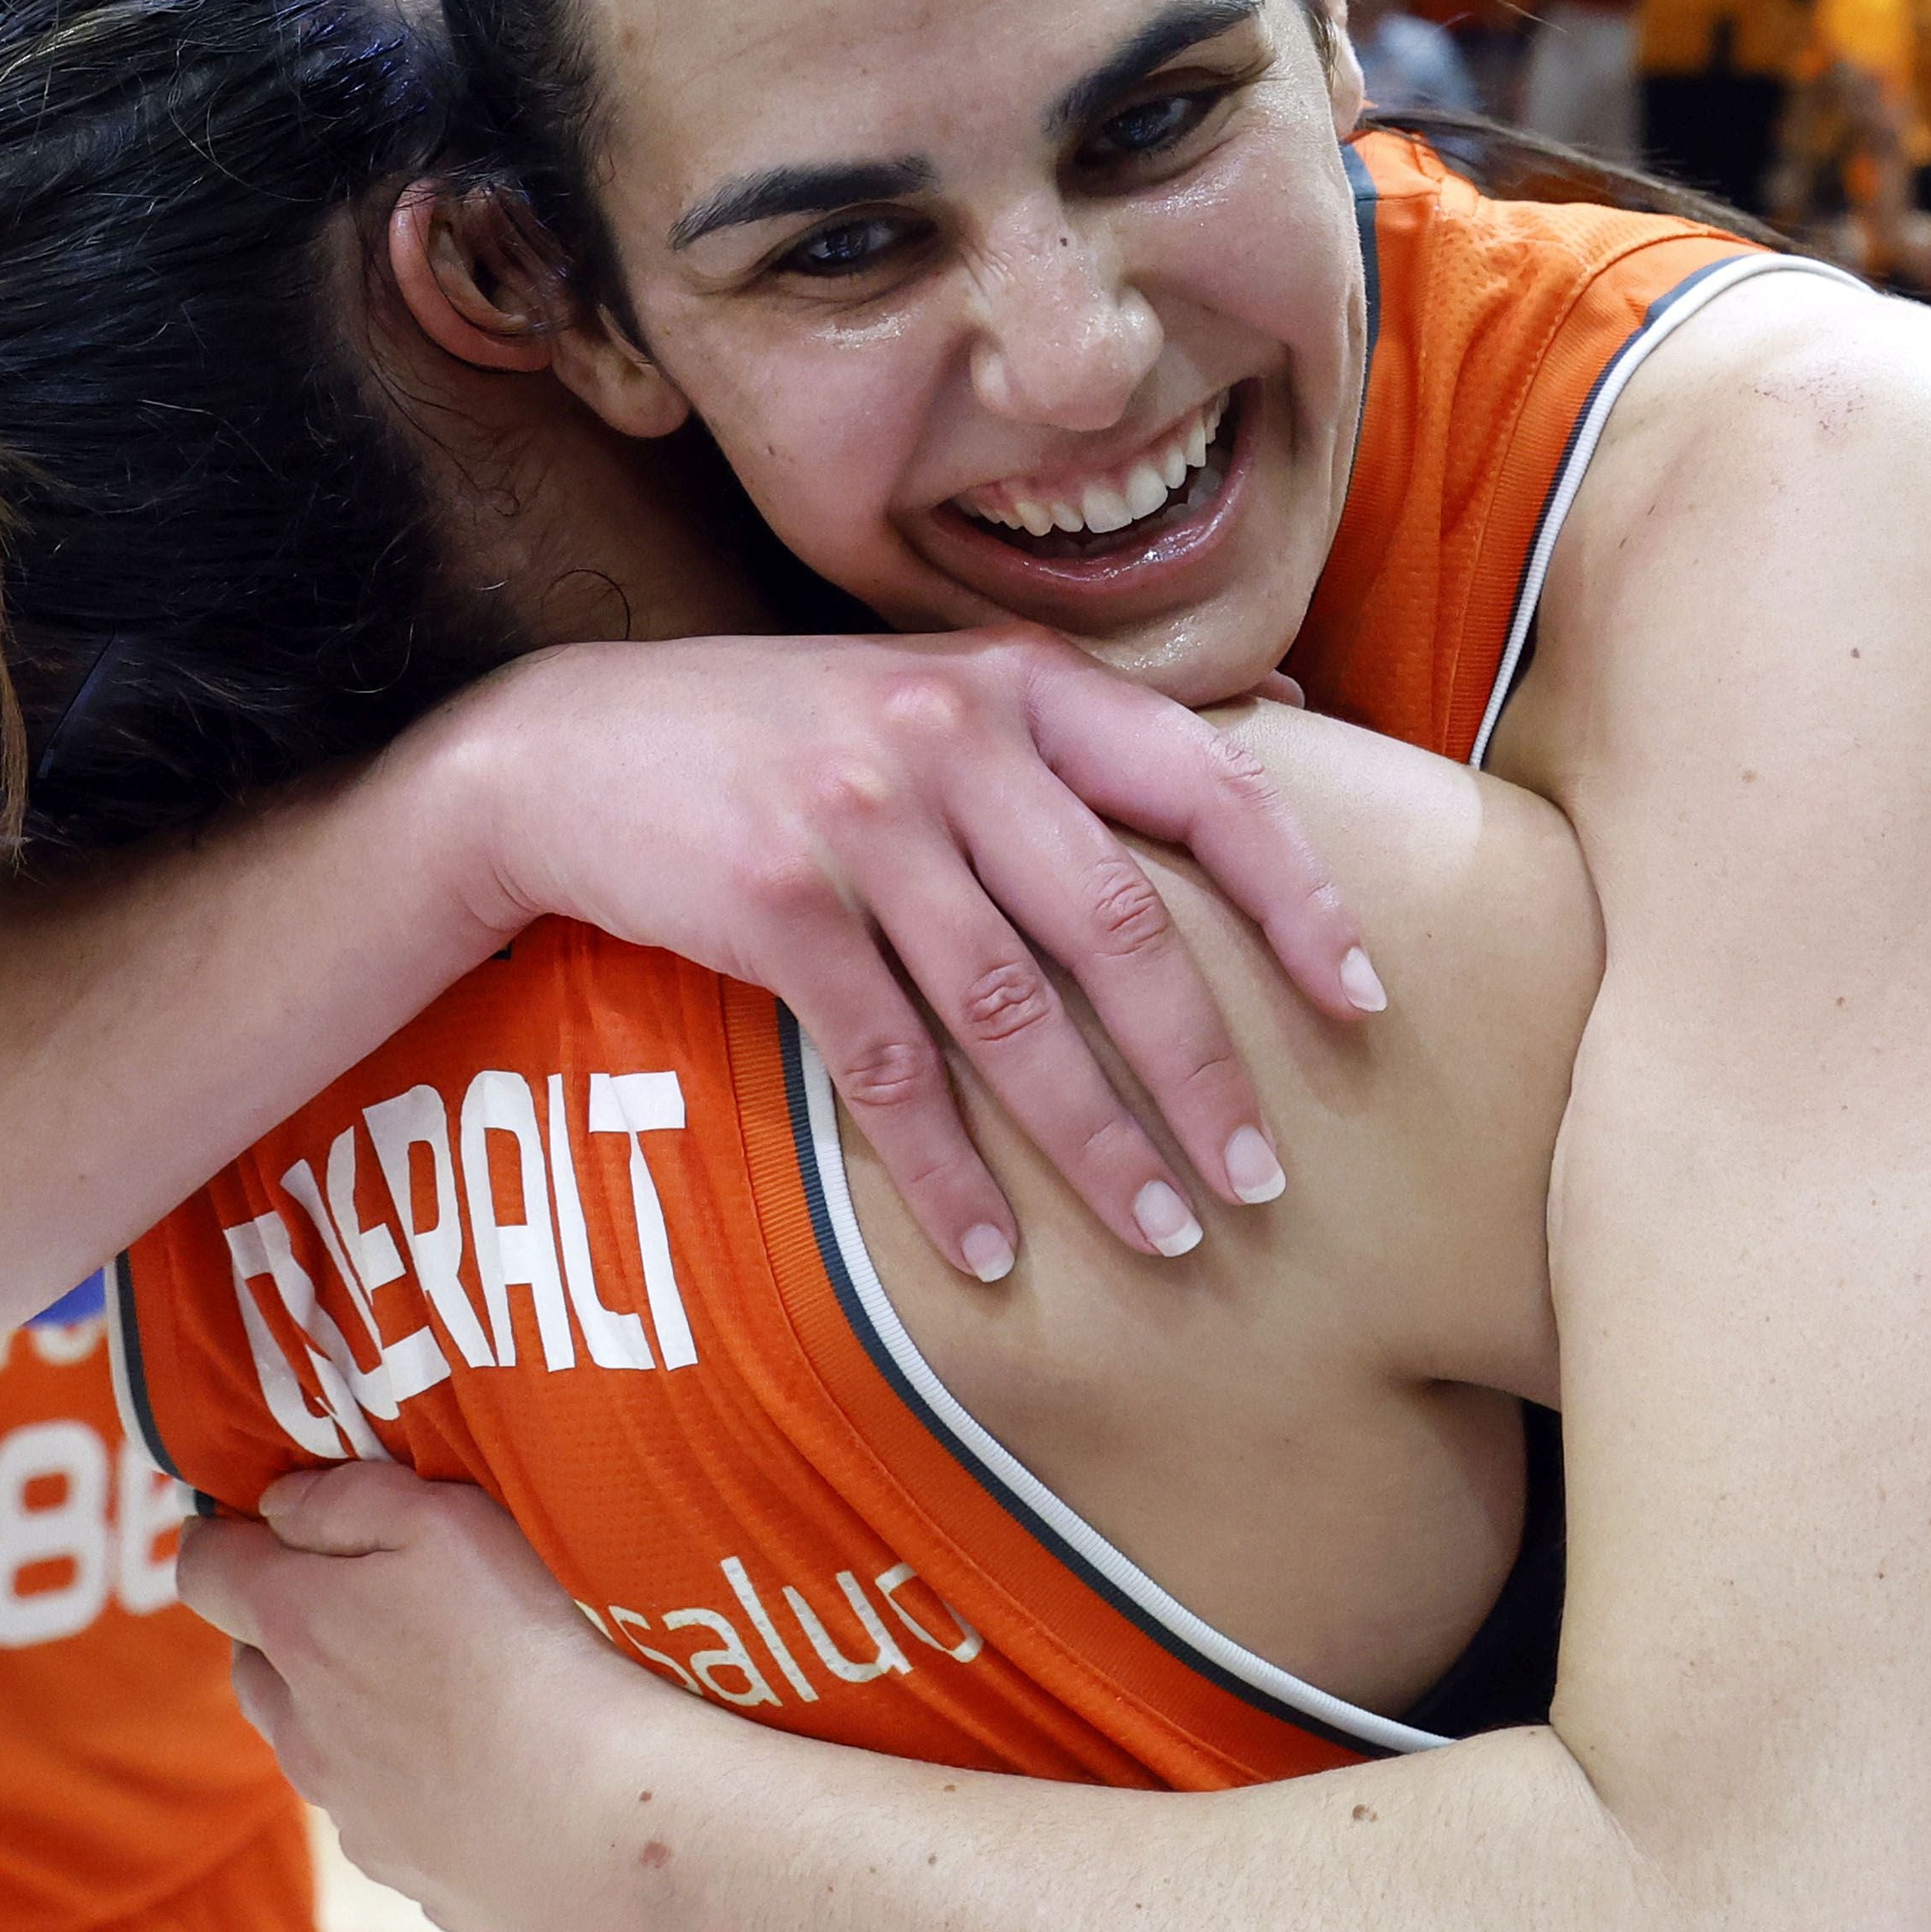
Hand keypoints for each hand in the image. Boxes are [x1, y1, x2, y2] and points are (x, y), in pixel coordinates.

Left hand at [179, 1463, 664, 1931]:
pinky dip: (402, 1781)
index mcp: (297, 1627)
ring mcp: (342, 1804)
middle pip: (251, 1664)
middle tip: (359, 1601)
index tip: (251, 1519)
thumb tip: (276, 1506)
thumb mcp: (443, 1521)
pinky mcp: (393, 1861)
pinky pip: (373, 1809)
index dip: (219, 1536)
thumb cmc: (520, 1643)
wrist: (589, 1811)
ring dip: (337, 1709)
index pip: (205, 1569)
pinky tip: (477, 1768)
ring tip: (427, 1689)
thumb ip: (347, 1500)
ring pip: (308, 1743)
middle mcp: (298, 1723)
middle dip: (283, 1628)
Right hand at [424, 627, 1372, 1286]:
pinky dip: (946, 1169)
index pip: (1208, 785)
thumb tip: (1290, 729)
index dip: (1299, 899)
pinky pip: (886, 1065)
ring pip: (1011, 1011)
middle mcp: (955, 738)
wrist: (567, 746)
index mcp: (1023, 684)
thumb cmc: (789, 731)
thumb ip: (1094, 716)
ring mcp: (860, 819)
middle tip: (1261, 1183)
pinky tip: (995, 1250)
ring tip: (1163, 1236)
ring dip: (1095, 1142)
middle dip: (1201, 1070)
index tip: (1363, 1002)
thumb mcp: (946, 681)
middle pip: (1120, 926)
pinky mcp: (772, 902)